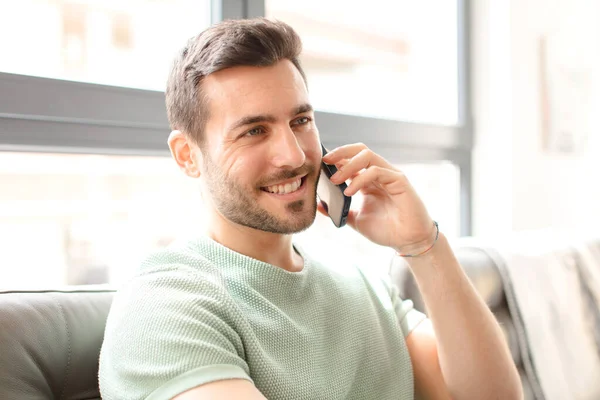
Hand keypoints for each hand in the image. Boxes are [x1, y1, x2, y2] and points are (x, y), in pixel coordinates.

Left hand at [320, 143, 434, 252]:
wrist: (407, 241)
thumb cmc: (386, 230)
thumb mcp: (356, 220)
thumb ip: (340, 211)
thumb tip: (319, 205)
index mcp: (368, 180)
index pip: (351, 159)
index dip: (335, 158)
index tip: (319, 164)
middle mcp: (379, 173)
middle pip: (359, 150)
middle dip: (340, 152)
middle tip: (325, 161)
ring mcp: (390, 175)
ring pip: (367, 156)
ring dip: (348, 165)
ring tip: (335, 180)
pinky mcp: (399, 180)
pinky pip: (377, 171)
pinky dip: (360, 179)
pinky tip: (349, 191)